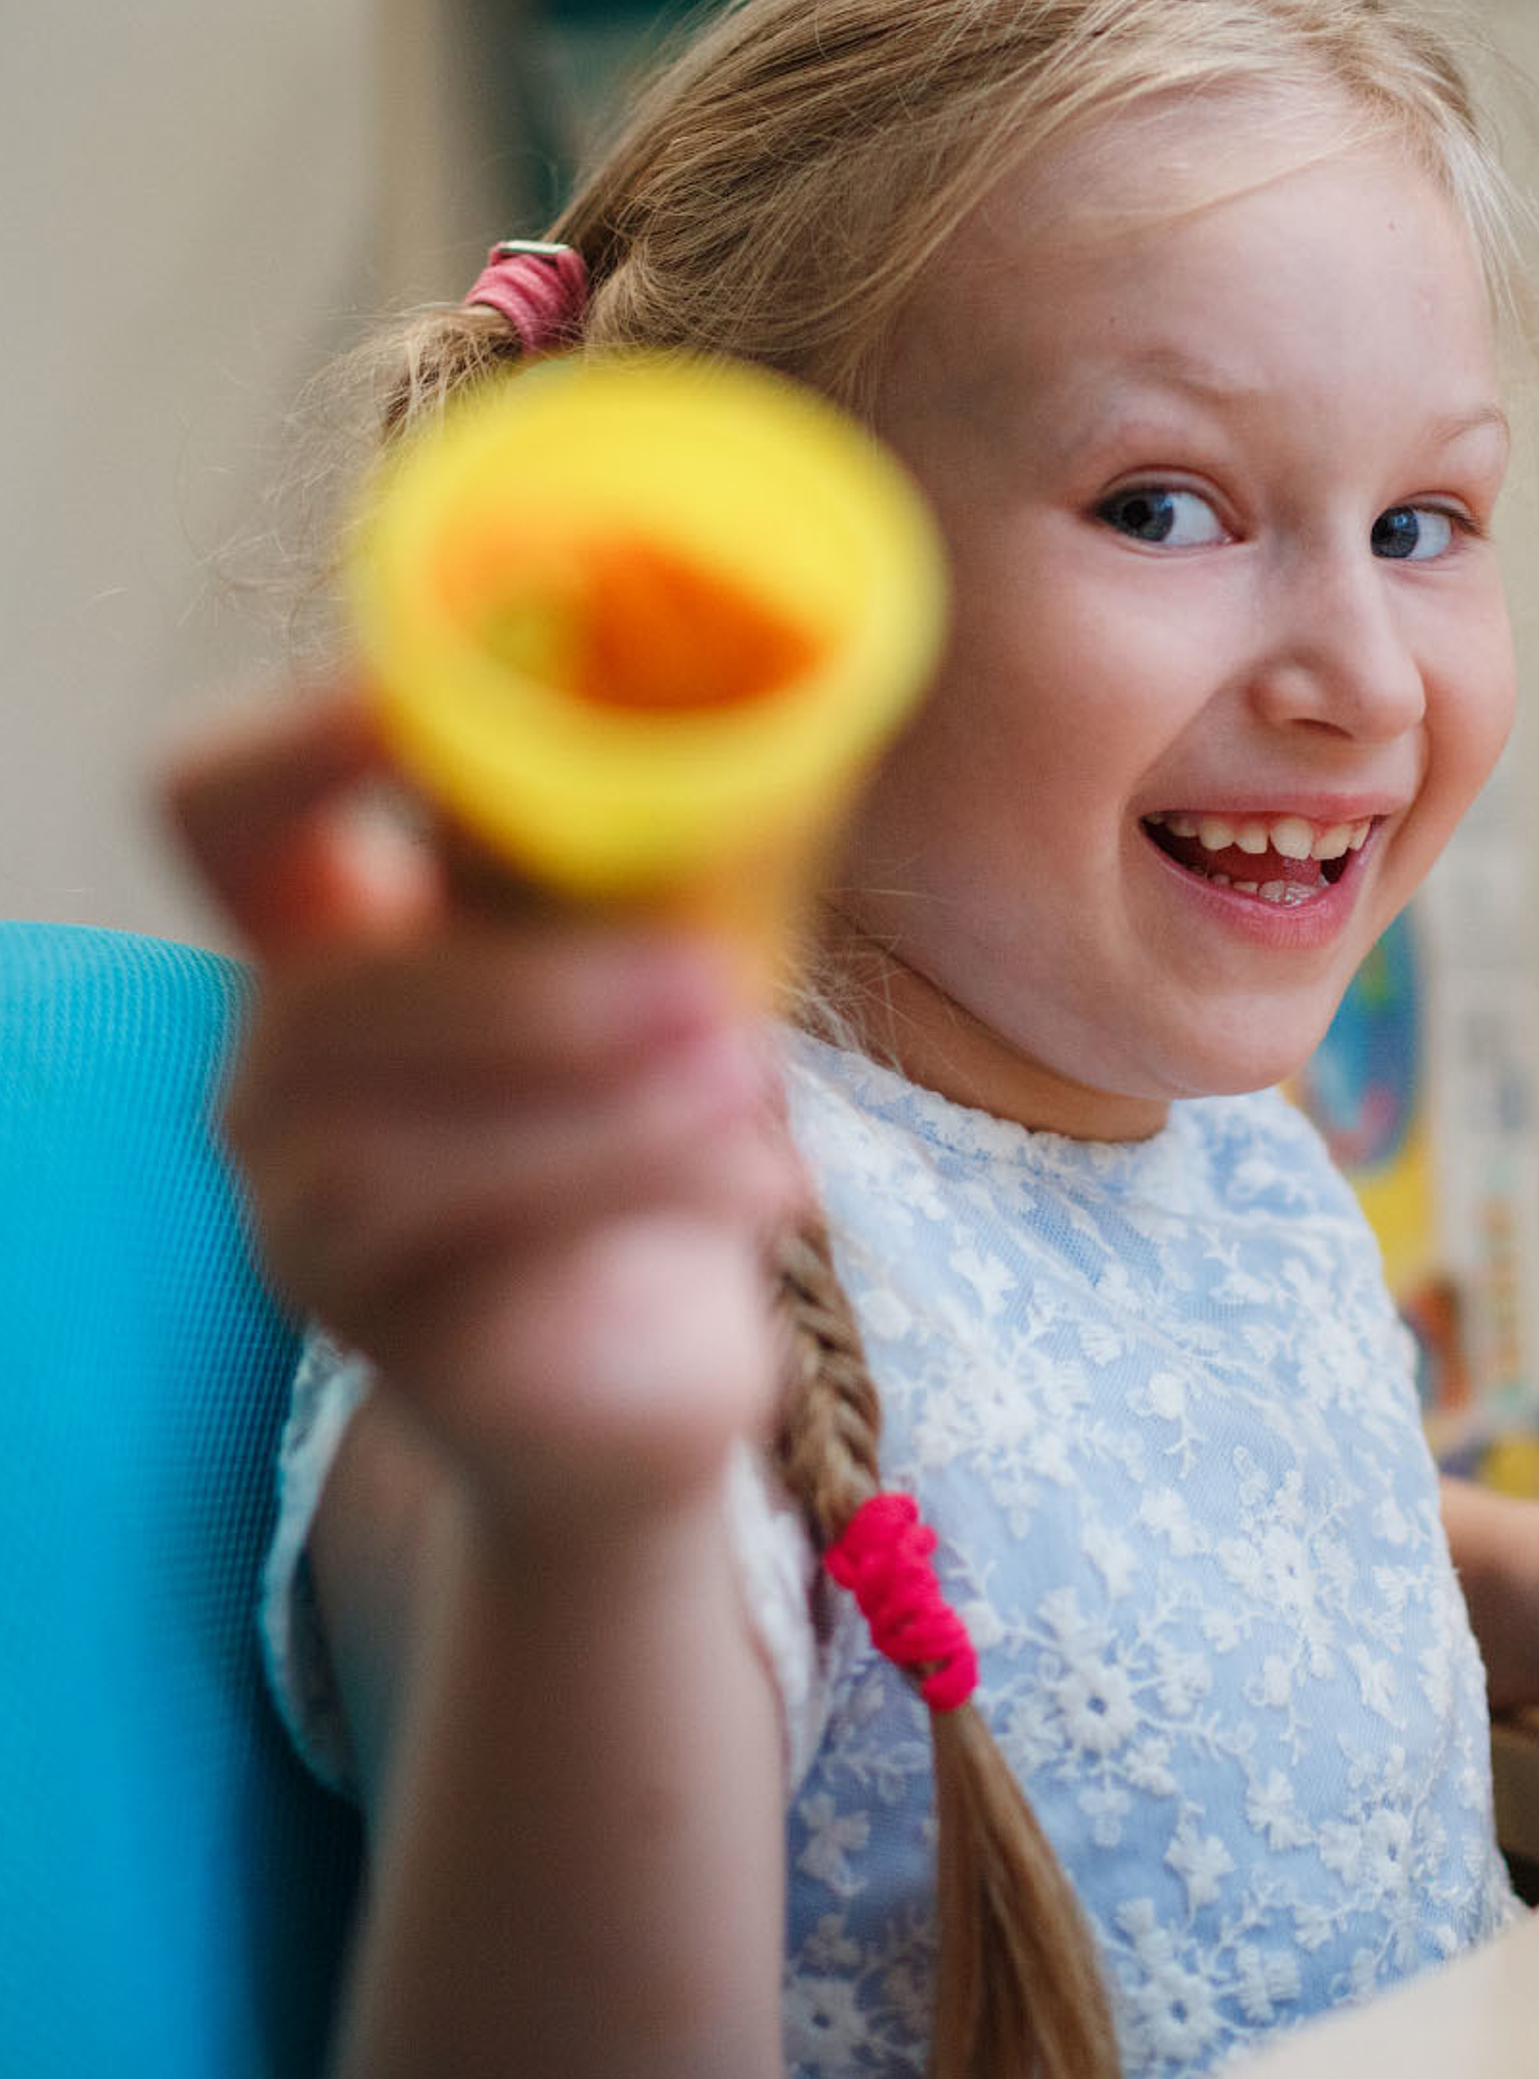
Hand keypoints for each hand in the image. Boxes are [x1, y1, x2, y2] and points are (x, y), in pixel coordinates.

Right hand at [159, 685, 810, 1536]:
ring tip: (757, 1084)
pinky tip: (773, 1179)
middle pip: (332, 998)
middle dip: (537, 987)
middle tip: (711, 981)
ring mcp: (304, 1211)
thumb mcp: (655, 980)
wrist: (643, 1366)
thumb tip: (775, 744)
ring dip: (613, 1111)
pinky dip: (656, 1198)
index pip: (222, 812)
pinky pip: (496, 1255)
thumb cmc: (654, 1131)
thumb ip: (650, 876)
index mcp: (336, 940)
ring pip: (407, 1150)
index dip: (296, 745)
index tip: (413, 711)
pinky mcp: (379, 1332)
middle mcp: (282, 1068)